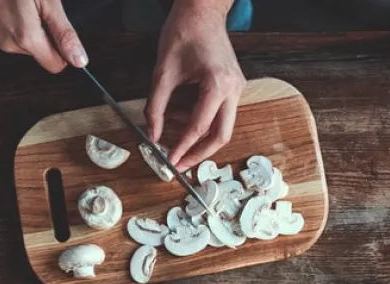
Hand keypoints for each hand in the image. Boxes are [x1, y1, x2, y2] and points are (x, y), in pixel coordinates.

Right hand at [0, 0, 87, 72]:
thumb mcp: (47, 1)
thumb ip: (64, 33)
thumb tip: (79, 60)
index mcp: (26, 38)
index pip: (56, 65)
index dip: (65, 50)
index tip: (62, 31)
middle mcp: (10, 44)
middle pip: (43, 54)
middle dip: (48, 36)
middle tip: (41, 10)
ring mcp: (0, 38)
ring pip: (30, 45)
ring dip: (34, 28)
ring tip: (27, 5)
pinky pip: (16, 36)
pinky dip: (22, 24)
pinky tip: (17, 6)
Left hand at [146, 1, 244, 170]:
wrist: (202, 11)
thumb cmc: (185, 32)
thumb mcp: (162, 71)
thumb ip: (155, 106)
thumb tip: (151, 134)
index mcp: (218, 84)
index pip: (199, 126)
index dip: (183, 146)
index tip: (171, 161)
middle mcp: (233, 89)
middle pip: (221, 135)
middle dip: (200, 152)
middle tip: (180, 162)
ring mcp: (237, 89)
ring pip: (222, 126)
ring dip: (196, 132)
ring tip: (169, 122)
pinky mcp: (234, 87)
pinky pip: (220, 112)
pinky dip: (200, 118)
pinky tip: (180, 110)